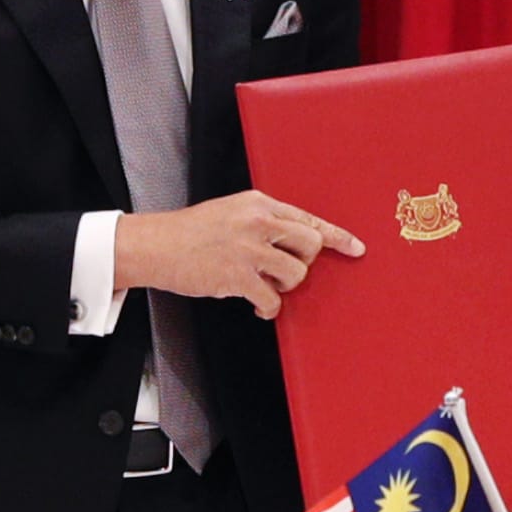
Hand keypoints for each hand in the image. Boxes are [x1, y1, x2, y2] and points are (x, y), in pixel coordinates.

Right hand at [117, 190, 365, 318]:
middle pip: (311, 245)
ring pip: (297, 274)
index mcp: (259, 203)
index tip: (356, 249)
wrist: (155, 244)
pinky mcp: (238, 276)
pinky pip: (273, 300)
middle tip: (282, 271)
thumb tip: (293, 244)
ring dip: (284, 286)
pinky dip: (268, 309)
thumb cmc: (191, 232)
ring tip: (264, 286)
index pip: (308, 219)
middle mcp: (259, 221)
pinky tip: (256, 306)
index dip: (337, 236)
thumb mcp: (232, 212)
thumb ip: (263, 222)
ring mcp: (249, 249)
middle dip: (303, 263)